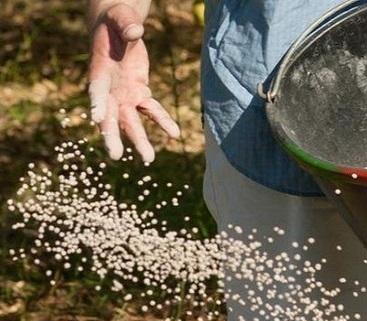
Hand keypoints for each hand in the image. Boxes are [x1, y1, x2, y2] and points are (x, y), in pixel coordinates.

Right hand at [88, 3, 179, 162]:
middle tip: (115, 156)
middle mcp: (110, 90)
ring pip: (131, 122)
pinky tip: (175, 134)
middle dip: (112, 136)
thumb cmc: (115, 22)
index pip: (96, 90)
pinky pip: (152, 111)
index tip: (96, 118)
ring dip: (139, 140)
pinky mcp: (139, 94)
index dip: (96, 103)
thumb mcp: (120, 19)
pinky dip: (163, 122)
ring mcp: (125, 95)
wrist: (118, 29)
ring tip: (148, 159)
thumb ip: (127, 26)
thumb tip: (137, 31)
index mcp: (99, 72)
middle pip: (110, 116)